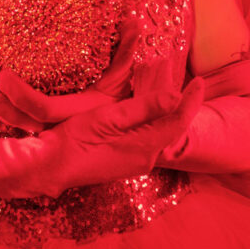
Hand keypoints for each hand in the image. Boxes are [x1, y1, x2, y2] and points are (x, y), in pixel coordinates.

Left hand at [0, 19, 141, 133]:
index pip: (42, 110)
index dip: (21, 96)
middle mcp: (62, 124)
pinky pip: (16, 115)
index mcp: (81, 112)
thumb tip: (131, 22)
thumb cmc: (134, 92)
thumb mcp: (132, 70)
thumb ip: (129, 49)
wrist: (138, 119)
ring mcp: (52, 124)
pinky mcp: (45, 121)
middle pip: (15, 118)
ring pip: (11, 118)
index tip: (3, 74)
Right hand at [37, 76, 204, 195]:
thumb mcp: (109, 117)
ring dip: (165, 115)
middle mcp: (145, 159)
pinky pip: (146, 140)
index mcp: (145, 147)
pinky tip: (144, 113)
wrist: (50, 167)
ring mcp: (134, 164)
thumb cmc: (76, 139)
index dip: (191, 101)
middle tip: (187, 84)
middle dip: (181, 107)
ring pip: (159, 135)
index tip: (199, 81)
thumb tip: (175, 96)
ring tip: (168, 93)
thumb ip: (144, 108)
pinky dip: (151, 123)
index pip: (178, 122)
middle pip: (172, 129)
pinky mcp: (122, 163)